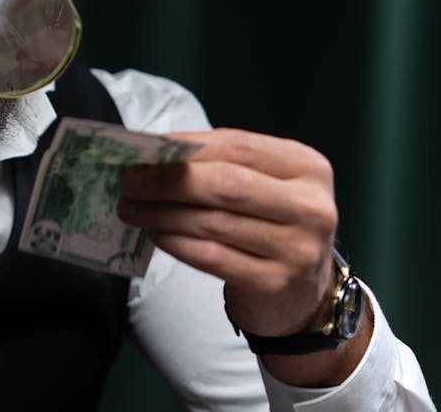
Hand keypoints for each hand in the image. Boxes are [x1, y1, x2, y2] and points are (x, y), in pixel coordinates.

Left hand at [117, 128, 337, 336]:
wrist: (302, 295)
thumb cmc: (272, 225)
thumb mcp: (262, 185)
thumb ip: (219, 164)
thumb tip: (154, 151)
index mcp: (307, 168)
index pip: (238, 146)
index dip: (186, 146)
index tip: (145, 150)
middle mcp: (310, 207)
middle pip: (226, 183)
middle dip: (168, 180)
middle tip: (129, 182)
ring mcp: (297, 249)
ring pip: (212, 222)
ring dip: (161, 213)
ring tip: (132, 208)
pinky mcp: (273, 283)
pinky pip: (210, 256)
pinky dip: (174, 242)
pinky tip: (155, 233)